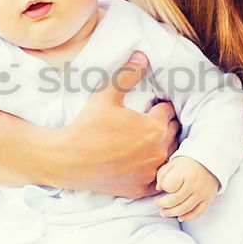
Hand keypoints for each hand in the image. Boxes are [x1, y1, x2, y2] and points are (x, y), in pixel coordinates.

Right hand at [67, 52, 179, 198]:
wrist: (68, 161)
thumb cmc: (87, 127)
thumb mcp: (106, 96)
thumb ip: (127, 75)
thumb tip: (142, 55)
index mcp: (154, 127)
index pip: (168, 111)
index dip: (158, 107)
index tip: (148, 107)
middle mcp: (159, 151)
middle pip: (173, 133)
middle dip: (164, 126)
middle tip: (148, 123)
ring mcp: (151, 172)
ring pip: (170, 156)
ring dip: (164, 147)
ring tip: (147, 141)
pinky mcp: (142, 188)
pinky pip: (160, 178)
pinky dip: (156, 171)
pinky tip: (144, 163)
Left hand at [154, 156, 218, 221]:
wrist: (211, 161)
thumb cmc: (189, 162)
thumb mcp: (174, 162)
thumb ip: (163, 174)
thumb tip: (158, 188)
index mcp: (184, 172)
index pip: (169, 186)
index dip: (164, 187)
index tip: (163, 186)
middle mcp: (194, 184)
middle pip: (174, 200)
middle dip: (163, 204)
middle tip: (156, 204)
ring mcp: (202, 193)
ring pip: (184, 208)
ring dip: (172, 213)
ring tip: (163, 212)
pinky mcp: (208, 199)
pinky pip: (198, 212)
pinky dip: (188, 217)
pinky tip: (180, 217)